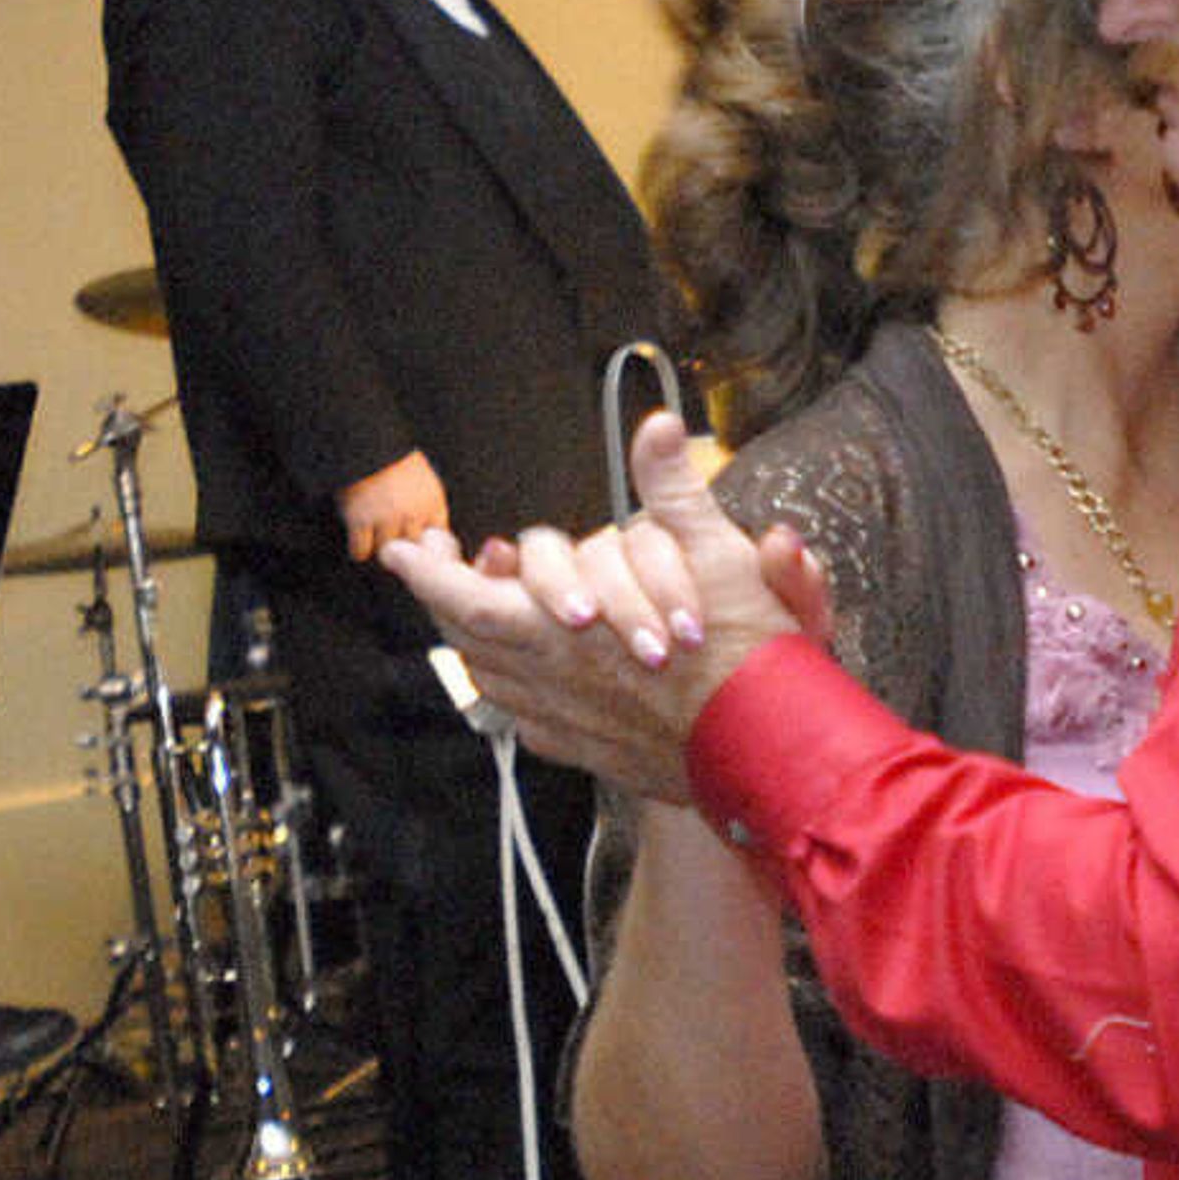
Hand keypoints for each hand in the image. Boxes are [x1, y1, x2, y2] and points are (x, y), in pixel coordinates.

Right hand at [338, 449, 449, 562]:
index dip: (427, 544)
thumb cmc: (393, 460)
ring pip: (387, 552)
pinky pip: (362, 550)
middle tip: (392, 545)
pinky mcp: (360, 521)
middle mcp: (413, 513)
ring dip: (380, 548)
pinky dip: (358, 550)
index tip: (418, 547)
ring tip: (373, 540)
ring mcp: (387, 518)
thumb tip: (428, 536)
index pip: (439, 539)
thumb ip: (428, 505)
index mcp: (433, 503)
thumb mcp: (424, 479)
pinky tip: (358, 543)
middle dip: (404, 549)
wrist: (366, 443)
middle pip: (413, 549)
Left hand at [379, 412, 805, 802]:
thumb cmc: (750, 657)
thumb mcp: (720, 555)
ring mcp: (566, 722)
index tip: (403, 549)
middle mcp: (549, 681)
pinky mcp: (589, 752)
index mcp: (560, 630)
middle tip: (433, 565)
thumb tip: (658, 425)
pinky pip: (526, 719)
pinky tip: (522, 673)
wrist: (775, 753)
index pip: (463, 597)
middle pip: (467, 638)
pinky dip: (511, 688)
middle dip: (442, 596)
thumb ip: (676, 490)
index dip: (427, 571)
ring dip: (474, 641)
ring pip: (493, 679)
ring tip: (475, 611)